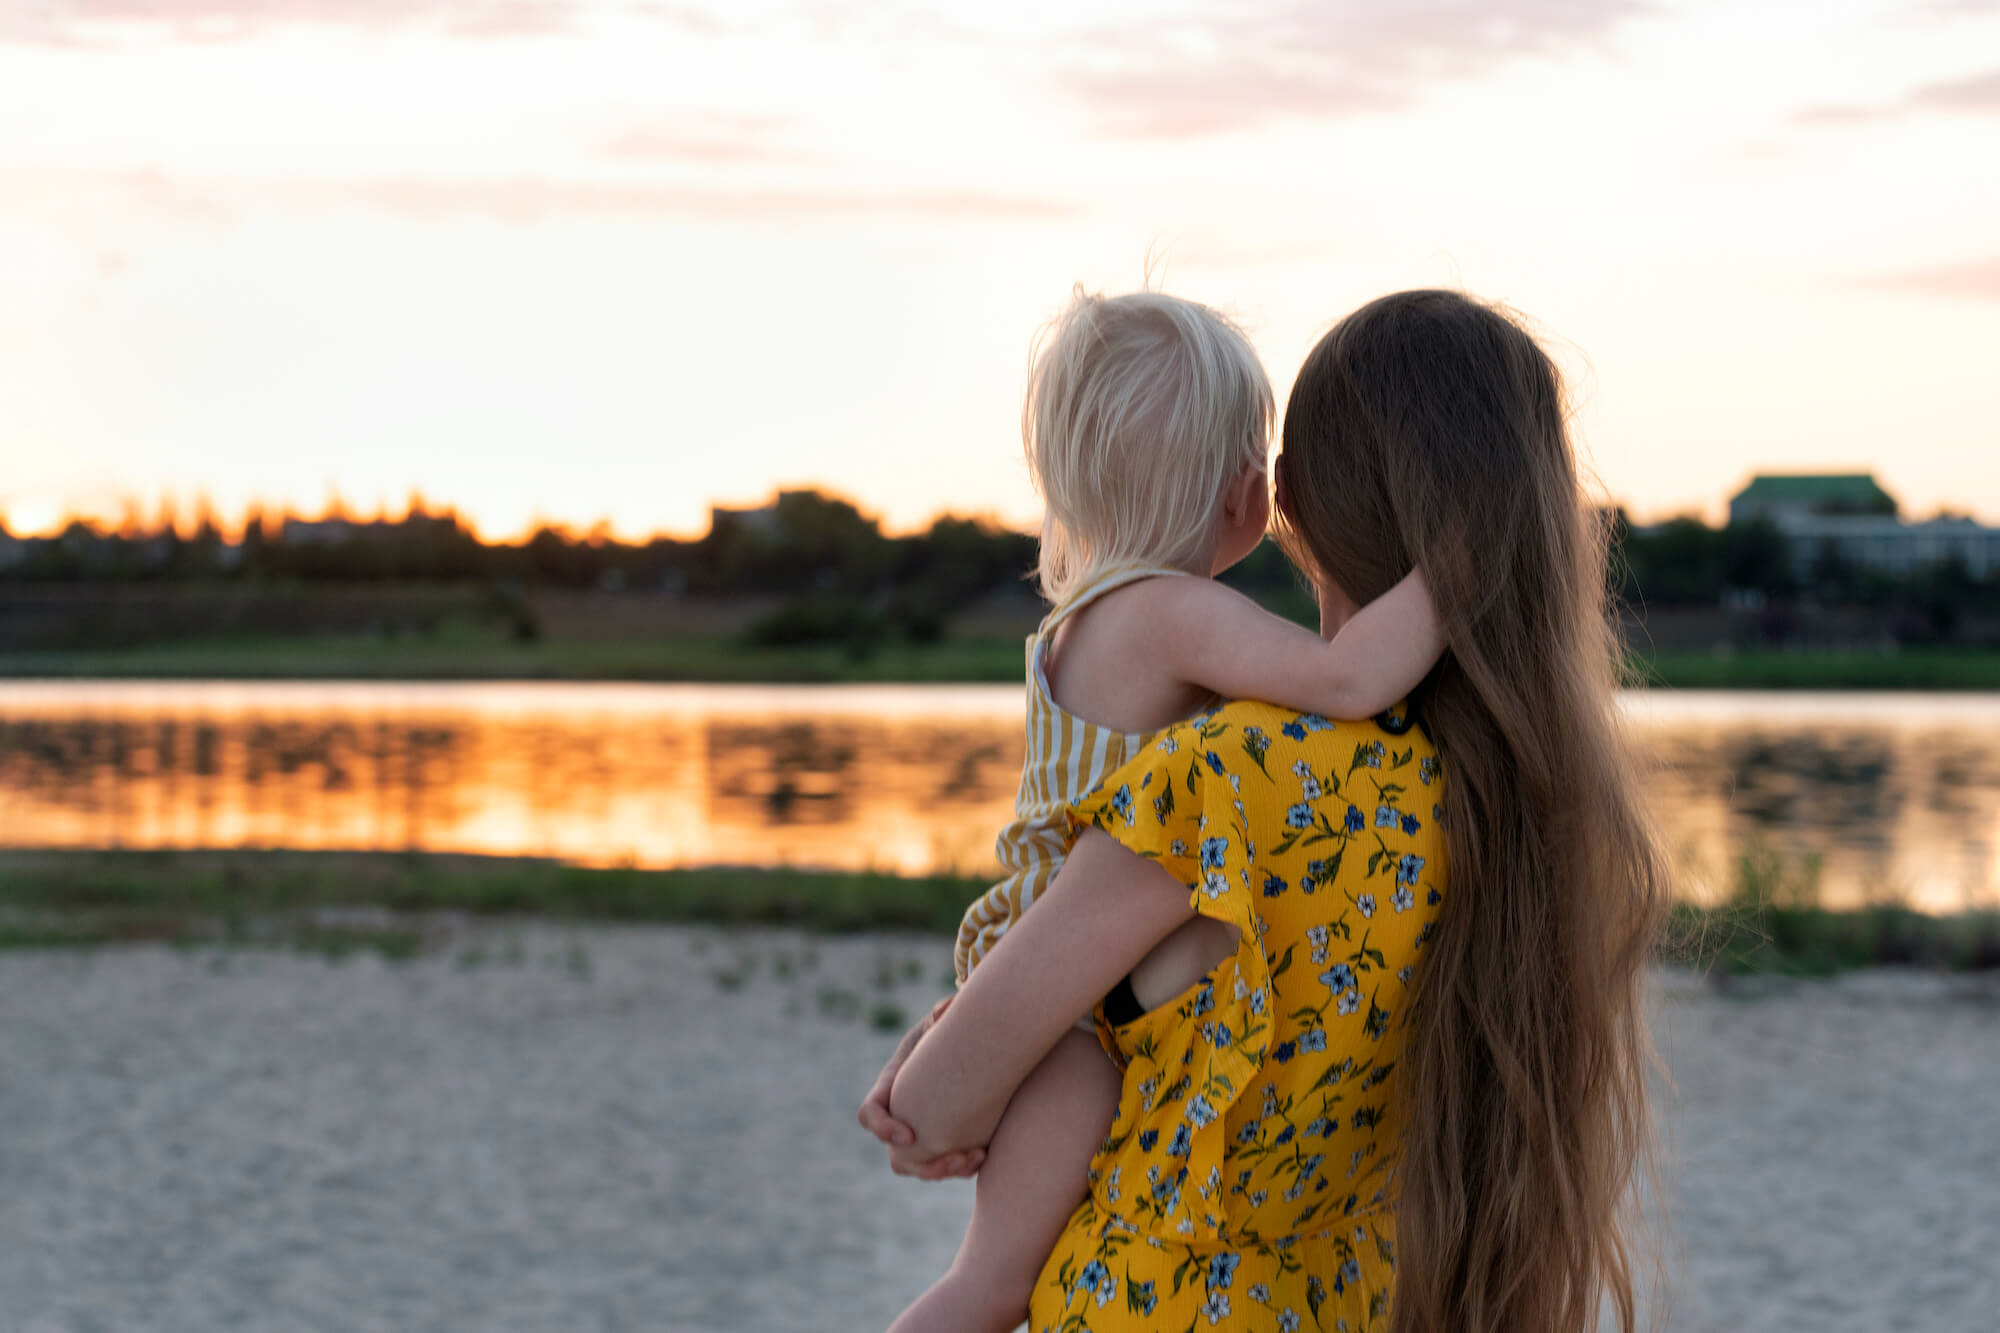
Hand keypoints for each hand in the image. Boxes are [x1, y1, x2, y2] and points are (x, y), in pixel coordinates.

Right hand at [858, 995, 985, 1179]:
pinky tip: (984, 1154)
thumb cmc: (943, 1036)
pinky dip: (963, 1167)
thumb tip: (947, 1008)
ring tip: (972, 1158)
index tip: (910, 1136)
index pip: (869, 1114)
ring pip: (921, 1168)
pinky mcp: (942, 1143)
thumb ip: (941, 1016)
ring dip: (944, 1170)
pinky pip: (945, 1167)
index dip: (883, 1128)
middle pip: (896, 1156)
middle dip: (921, 1164)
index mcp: (889, 1088)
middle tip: (950, 1159)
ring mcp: (920, 1135)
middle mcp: (900, 1118)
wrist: (961, 1053)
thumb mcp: (938, 1024)